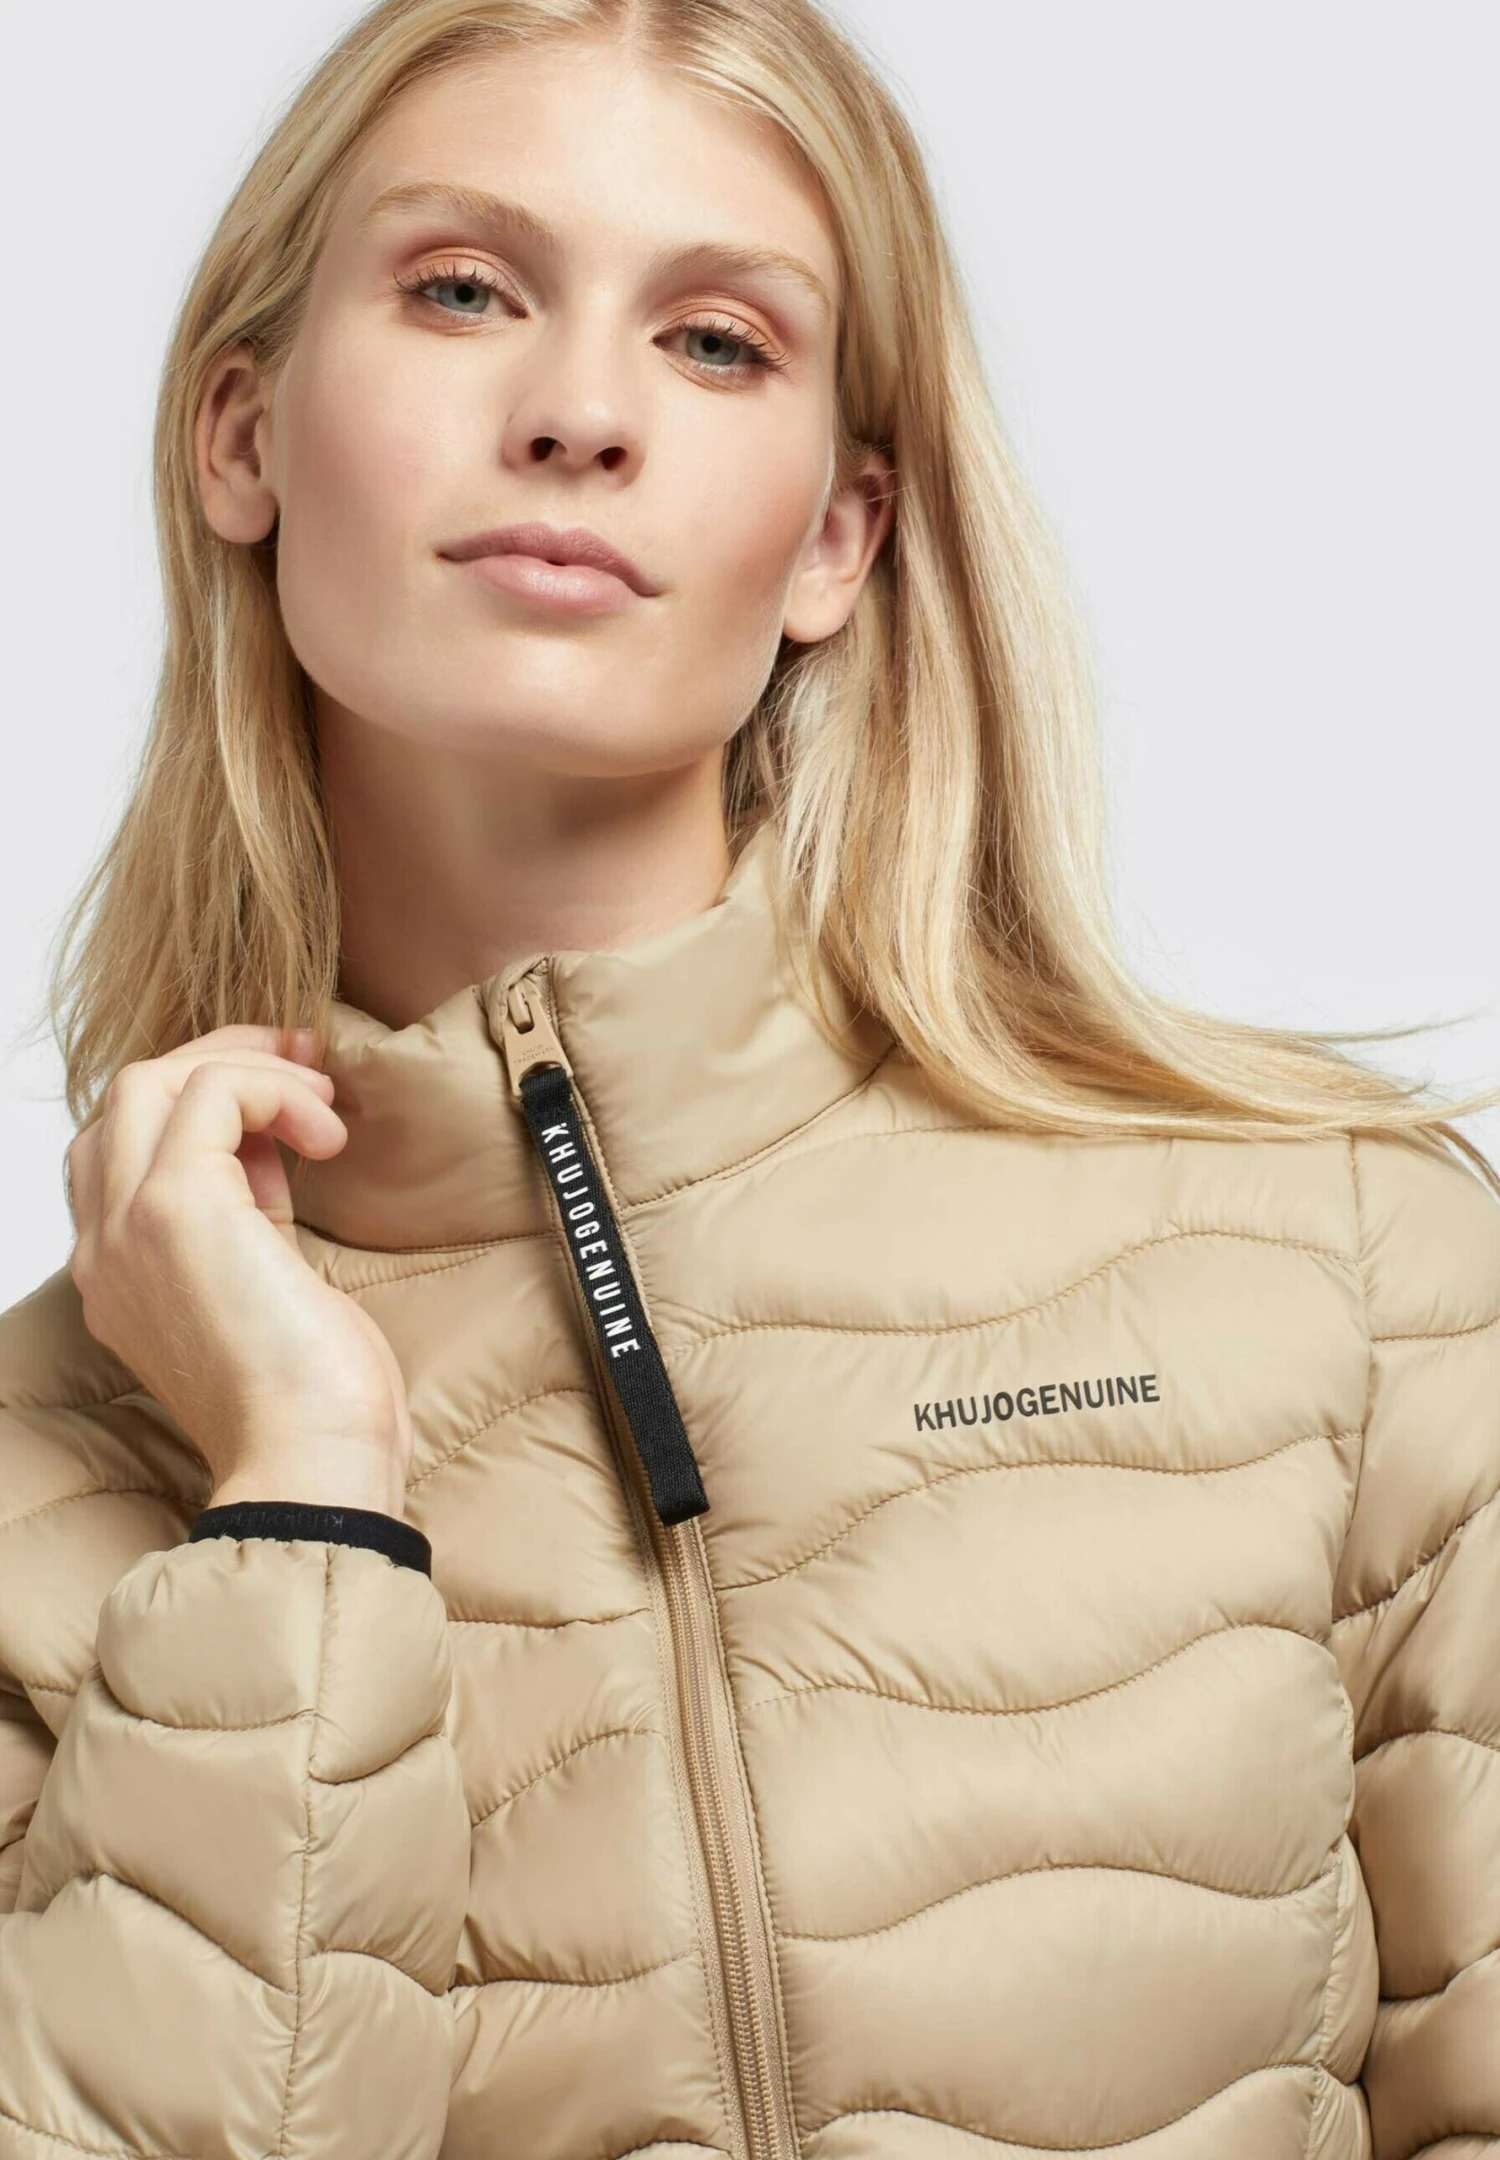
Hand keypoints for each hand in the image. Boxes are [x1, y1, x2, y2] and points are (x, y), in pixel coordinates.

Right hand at [65, 1024, 410, 1515]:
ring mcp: (128, 1226)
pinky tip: (327, 1136)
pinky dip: (274, 1090)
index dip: (205, 1105)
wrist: (311, 1462)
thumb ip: (252, 1212)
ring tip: (322, 1100)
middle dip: (223, 1062)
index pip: (125, 1149)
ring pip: (151, 1081)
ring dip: (248, 1067)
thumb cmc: (311, 1399)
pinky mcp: (175, 1208)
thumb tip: (273, 1139)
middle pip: (129, 1100)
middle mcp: (105, 1249)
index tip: (289, 1100)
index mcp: (121, 1274)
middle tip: (306, 1064)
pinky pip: (211, 1093)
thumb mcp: (269, 1284)